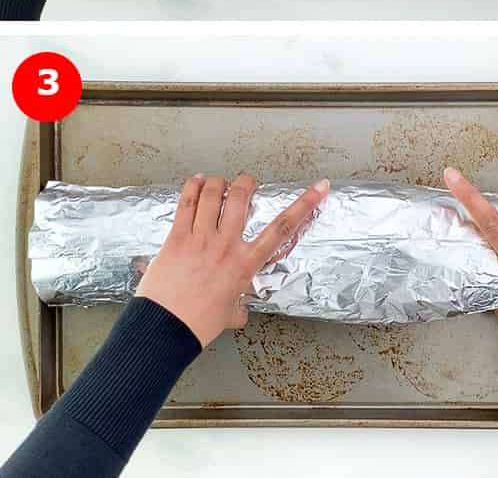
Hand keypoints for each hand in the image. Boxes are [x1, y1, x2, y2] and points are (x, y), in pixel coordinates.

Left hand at [136, 173, 329, 346]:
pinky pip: (186, 204)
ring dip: (218, 182)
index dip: (305, 203)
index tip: (319, 187)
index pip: (283, 227)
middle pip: (241, 197)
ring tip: (219, 182)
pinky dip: (191, 187)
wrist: (164, 329)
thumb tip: (238, 312)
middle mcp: (226, 246)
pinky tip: (195, 182)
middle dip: (246, 182)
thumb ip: (237, 308)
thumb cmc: (197, 325)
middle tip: (248, 183)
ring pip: (212, 194)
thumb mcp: (229, 315)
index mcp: (245, 264)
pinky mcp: (176, 238)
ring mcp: (200, 239)